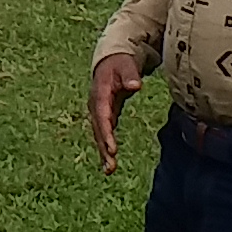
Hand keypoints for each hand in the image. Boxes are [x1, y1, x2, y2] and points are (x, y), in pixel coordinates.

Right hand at [86, 52, 141, 166]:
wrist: (109, 61)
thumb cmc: (119, 63)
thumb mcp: (125, 65)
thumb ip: (130, 75)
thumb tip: (135, 86)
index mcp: (100, 93)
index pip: (102, 115)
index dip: (106, 132)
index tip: (112, 148)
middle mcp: (96, 106)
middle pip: (99, 129)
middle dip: (104, 148)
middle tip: (111, 165)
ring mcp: (98, 112)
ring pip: (99, 135)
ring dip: (103, 152)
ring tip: (110, 170)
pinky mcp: (103, 117)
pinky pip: (104, 135)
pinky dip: (106, 149)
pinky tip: (110, 165)